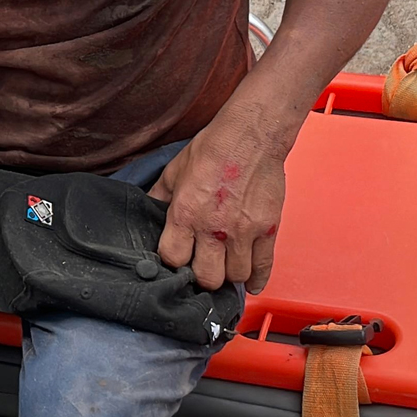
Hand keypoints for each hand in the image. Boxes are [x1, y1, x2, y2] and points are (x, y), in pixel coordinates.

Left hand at [149, 112, 287, 293]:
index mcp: (185, 213)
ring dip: (229, 274)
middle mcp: (213, 228)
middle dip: (202, 275)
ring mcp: (243, 232)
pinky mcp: (268, 231)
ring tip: (225, 265)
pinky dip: (257, 279)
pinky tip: (250, 281)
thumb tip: (148, 211)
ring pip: (234, 277)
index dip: (174, 260)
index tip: (179, 256)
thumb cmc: (213, 149)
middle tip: (204, 265)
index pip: (173, 258)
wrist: (251, 135)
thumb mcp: (174, 171)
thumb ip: (160, 197)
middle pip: (206, 277)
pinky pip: (263, 268)